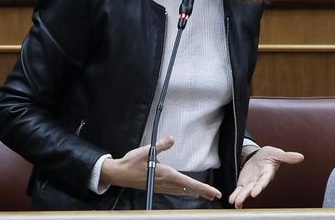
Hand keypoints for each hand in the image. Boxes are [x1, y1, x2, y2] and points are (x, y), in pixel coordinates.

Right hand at [99, 135, 221, 200]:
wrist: (119, 174)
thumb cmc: (132, 162)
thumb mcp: (147, 150)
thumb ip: (161, 145)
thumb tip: (172, 138)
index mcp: (167, 175)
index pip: (189, 183)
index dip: (204, 188)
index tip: (214, 193)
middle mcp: (166, 183)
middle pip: (189, 190)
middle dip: (203, 192)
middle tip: (215, 195)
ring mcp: (161, 187)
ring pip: (182, 192)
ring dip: (194, 192)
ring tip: (205, 194)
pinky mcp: (157, 187)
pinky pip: (175, 191)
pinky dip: (184, 191)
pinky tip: (186, 191)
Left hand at [227, 146, 303, 208]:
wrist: (261, 155)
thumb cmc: (270, 155)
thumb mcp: (278, 153)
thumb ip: (287, 157)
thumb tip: (301, 157)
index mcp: (267, 173)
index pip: (263, 181)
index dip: (259, 187)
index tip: (255, 193)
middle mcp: (259, 180)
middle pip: (253, 188)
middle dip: (246, 194)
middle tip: (240, 201)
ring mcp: (252, 182)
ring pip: (245, 191)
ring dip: (240, 197)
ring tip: (235, 203)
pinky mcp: (245, 182)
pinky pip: (239, 189)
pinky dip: (236, 194)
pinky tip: (232, 200)